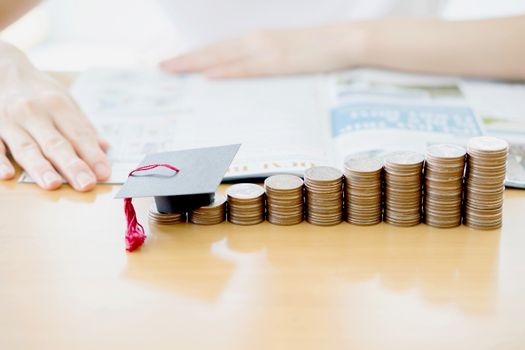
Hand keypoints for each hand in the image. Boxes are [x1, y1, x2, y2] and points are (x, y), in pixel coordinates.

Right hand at [0, 42, 110, 190]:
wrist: (2, 69)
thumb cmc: (40, 91)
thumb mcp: (66, 100)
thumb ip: (83, 127)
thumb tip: (105, 148)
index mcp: (58, 106)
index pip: (79, 135)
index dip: (93, 155)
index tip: (104, 173)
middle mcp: (35, 113)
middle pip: (55, 143)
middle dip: (72, 165)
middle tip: (86, 184)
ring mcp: (10, 121)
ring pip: (26, 148)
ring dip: (40, 167)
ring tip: (53, 184)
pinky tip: (7, 176)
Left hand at [160, 24, 360, 77]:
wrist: (343, 40)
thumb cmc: (315, 47)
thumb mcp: (283, 50)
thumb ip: (261, 60)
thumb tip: (240, 73)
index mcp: (256, 38)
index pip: (218, 47)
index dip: (194, 54)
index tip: (175, 62)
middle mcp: (255, 41)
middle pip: (213, 50)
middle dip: (185, 59)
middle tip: (161, 68)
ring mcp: (266, 51)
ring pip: (223, 58)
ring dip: (196, 64)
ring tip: (174, 71)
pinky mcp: (278, 63)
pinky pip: (246, 69)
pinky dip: (226, 72)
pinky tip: (209, 76)